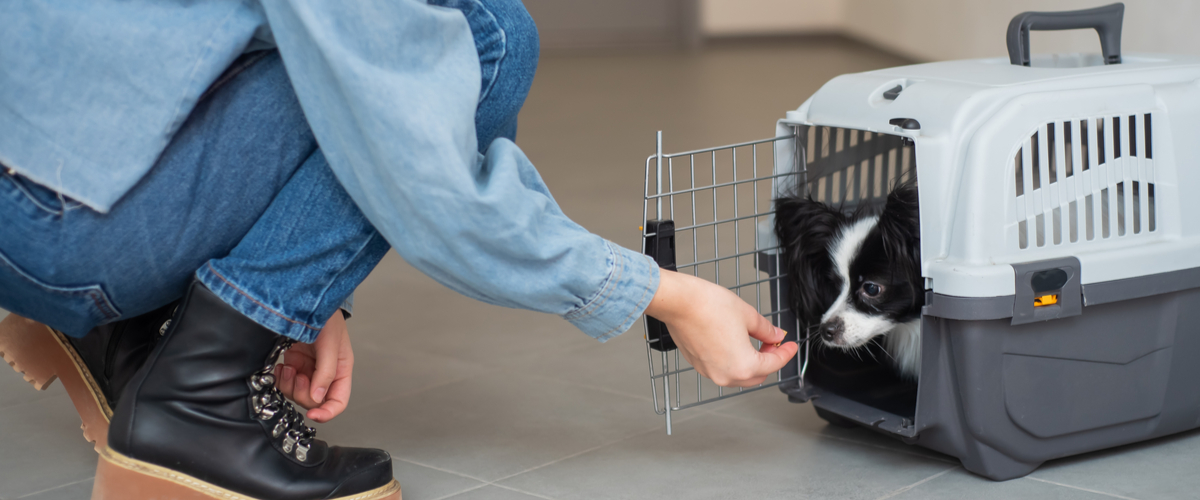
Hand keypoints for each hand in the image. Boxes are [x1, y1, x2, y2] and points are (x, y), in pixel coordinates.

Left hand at [274, 309, 353, 422]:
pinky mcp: (294, 364)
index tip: (314, 414)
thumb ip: (326, 372)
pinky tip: (283, 365)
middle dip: (304, 392)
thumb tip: (319, 398)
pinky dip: (281, 378)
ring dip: (290, 385)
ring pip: (298, 394)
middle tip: (299, 376)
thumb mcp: (330, 343)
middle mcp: (325, 374)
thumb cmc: (326, 317)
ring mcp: (308, 370)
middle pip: (315, 400)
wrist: (305, 300)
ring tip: (289, 368)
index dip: (328, 412)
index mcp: (340, 371)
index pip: (338, 401)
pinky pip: (285, 383)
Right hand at [644, 270, 798, 386]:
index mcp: (743, 366)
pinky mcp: (698, 365)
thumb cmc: (707, 307)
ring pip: (739, 375)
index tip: (790, 346)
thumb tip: (774, 335)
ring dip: (751, 362)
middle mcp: (726, 375)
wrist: (679, 303)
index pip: (774, 364)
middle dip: (768, 360)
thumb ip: (765, 330)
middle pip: (757, 376)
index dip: (786, 353)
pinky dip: (733, 361)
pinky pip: (723, 369)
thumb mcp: (748, 315)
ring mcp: (710, 372)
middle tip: (772, 342)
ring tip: (754, 341)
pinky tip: (735, 343)